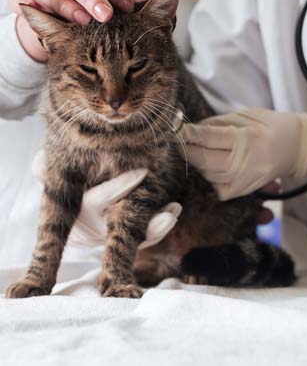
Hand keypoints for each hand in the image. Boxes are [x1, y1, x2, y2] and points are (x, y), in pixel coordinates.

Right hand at [11, 0, 133, 61]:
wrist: (73, 37)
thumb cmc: (102, 20)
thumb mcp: (123, 13)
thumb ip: (140, 7)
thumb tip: (170, 5)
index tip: (128, 7)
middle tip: (106, 16)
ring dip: (63, 3)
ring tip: (81, 21)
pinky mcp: (28, 5)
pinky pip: (20, 1)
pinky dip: (25, 5)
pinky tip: (32, 13)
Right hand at [32, 151, 181, 249]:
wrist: (69, 211)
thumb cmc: (65, 184)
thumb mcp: (53, 175)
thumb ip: (44, 169)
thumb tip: (38, 163)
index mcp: (78, 211)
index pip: (100, 200)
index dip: (121, 187)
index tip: (143, 172)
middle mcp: (95, 228)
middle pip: (122, 228)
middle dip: (145, 223)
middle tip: (168, 214)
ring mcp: (110, 235)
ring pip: (136, 237)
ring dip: (157, 228)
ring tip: (173, 213)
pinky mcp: (123, 238)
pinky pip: (143, 238)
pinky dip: (159, 227)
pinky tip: (173, 212)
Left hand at [181, 108, 306, 199]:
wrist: (301, 148)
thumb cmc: (275, 126)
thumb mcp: (248, 115)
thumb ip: (220, 123)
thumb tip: (193, 128)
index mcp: (248, 138)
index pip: (209, 138)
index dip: (188, 133)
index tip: (174, 128)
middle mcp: (246, 162)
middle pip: (204, 160)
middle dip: (187, 150)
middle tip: (179, 140)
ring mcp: (246, 179)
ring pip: (208, 175)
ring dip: (198, 162)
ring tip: (198, 149)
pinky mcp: (246, 190)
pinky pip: (218, 188)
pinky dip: (211, 177)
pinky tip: (214, 165)